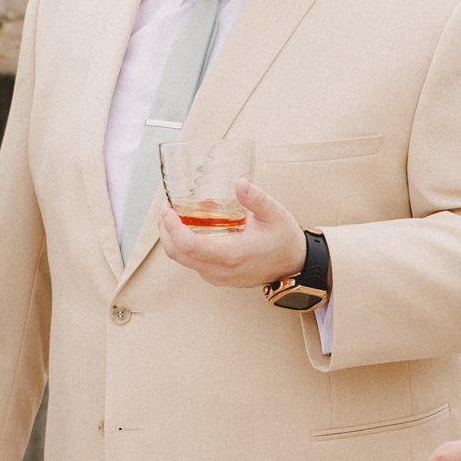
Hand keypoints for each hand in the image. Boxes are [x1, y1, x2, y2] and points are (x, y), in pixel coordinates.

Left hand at [154, 178, 307, 290]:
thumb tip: (239, 183)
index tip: (166, 210)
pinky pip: (193, 262)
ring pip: (183, 259)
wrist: (295, 265)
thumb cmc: (285, 240)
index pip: (189, 246)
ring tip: (179, 214)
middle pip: (177, 254)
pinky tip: (195, 226)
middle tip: (165, 209)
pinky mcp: (218, 277)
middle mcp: (220, 270)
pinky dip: (186, 244)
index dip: (172, 228)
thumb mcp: (275, 215)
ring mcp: (217, 276)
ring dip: (174, 237)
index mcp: (231, 255)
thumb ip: (256, 199)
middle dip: (165, 231)